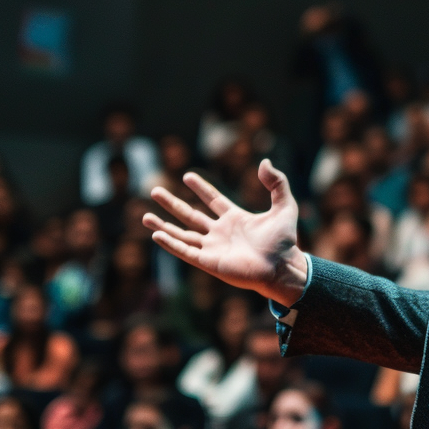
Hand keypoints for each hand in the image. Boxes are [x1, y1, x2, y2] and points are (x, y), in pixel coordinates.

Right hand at [143, 162, 307, 305]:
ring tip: (144, 216)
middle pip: (191, 215)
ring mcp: (213, 248)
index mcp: (236, 219)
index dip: (201, 188)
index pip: (213, 200)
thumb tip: (264, 161)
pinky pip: (185, 251)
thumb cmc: (285, 242)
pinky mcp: (209, 263)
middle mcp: (221, 233)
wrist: (282, 267)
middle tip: (154, 190)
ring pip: (182, 234)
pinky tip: (156, 235)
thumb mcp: (285, 206)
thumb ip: (277, 183)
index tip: (187, 176)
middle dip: (172, 203)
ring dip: (163, 225)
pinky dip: (170, 243)